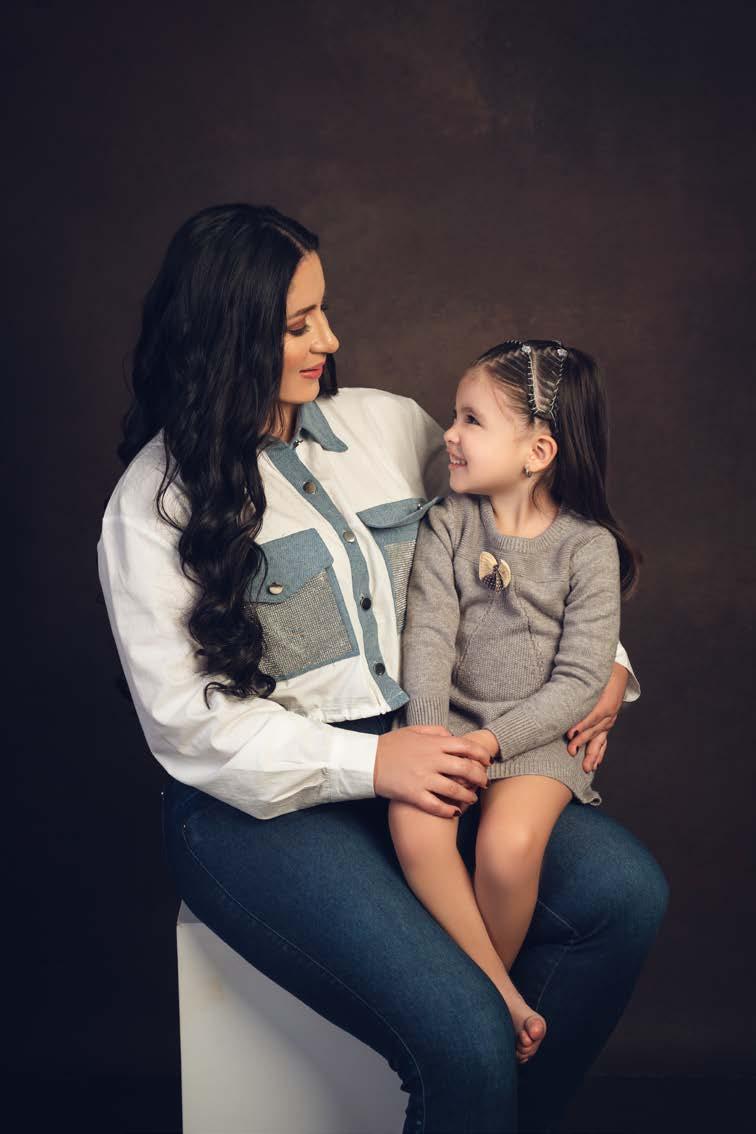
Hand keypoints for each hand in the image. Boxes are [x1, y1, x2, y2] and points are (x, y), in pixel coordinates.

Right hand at [375, 725, 491, 818]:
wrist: (366, 761)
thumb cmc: (390, 745)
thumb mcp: (413, 731)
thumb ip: (435, 731)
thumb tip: (452, 736)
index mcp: (433, 743)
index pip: (466, 747)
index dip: (481, 755)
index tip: (487, 762)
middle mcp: (432, 760)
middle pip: (466, 769)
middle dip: (480, 777)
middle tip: (484, 783)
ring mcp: (423, 779)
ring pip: (456, 790)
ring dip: (469, 796)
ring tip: (472, 798)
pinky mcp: (414, 795)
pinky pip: (437, 806)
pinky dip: (449, 811)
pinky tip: (455, 812)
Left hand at [566, 662, 627, 771]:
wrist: (616, 672)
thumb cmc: (599, 674)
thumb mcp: (589, 678)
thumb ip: (577, 687)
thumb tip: (560, 694)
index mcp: (605, 703)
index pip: (592, 716)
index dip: (581, 725)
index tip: (570, 734)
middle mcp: (609, 714)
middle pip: (594, 730)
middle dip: (582, 742)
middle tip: (571, 751)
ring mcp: (609, 720)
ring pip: (600, 740)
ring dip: (592, 754)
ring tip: (586, 767)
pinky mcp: (608, 724)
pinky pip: (604, 741)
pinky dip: (599, 752)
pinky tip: (596, 763)